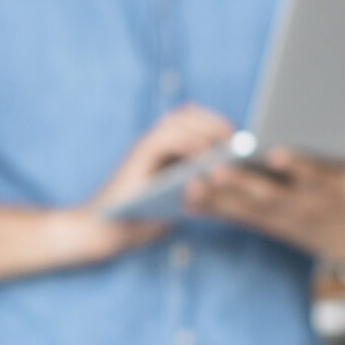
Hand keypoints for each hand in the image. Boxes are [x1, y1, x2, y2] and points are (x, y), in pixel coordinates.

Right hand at [50, 105, 238, 264]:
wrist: (106, 231)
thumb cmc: (142, 220)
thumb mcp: (178, 198)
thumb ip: (197, 184)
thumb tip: (230, 177)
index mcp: (162, 148)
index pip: (191, 118)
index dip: (215, 121)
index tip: (237, 136)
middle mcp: (152, 142)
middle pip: (186, 114)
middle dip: (214, 121)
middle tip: (236, 138)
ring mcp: (143, 147)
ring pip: (178, 121)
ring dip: (206, 130)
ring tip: (226, 147)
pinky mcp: (137, 157)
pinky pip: (167, 140)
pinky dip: (189, 145)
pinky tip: (206, 158)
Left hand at [188, 132, 344, 260]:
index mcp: (334, 191)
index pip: (316, 178)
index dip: (298, 167)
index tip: (277, 154)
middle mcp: (306, 205)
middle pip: (272, 195)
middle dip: (244, 184)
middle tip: (217, 170)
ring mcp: (285, 217)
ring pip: (248, 208)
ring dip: (219, 198)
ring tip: (191, 186)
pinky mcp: (269, 223)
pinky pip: (238, 218)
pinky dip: (214, 209)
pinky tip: (187, 199)